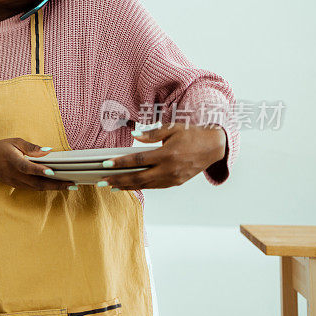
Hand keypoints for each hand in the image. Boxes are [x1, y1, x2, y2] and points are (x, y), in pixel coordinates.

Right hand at [0, 138, 71, 191]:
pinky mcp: (18, 186)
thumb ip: (31, 147)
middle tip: (72, 183)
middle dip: (56, 184)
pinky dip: (47, 187)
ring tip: (70, 185)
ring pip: (37, 188)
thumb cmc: (0, 149)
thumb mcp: (14, 141)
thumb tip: (48, 151)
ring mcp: (16, 182)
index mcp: (13, 160)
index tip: (52, 171)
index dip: (39, 170)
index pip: (27, 167)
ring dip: (54, 187)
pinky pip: (34, 188)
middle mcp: (15, 174)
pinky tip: (58, 185)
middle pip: (37, 182)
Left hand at [100, 123, 226, 189]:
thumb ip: (152, 133)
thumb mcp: (172, 128)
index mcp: (167, 154)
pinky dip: (140, 187)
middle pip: (138, 177)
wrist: (213, 147)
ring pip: (145, 185)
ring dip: (127, 186)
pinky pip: (154, 186)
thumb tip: (134, 135)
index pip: (138, 160)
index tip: (106, 164)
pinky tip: (129, 186)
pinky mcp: (176, 183)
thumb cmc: (192, 134)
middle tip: (102, 181)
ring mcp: (173, 178)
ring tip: (111, 186)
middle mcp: (170, 169)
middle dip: (118, 180)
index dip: (121, 162)